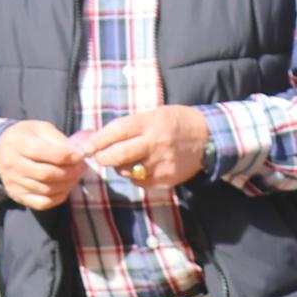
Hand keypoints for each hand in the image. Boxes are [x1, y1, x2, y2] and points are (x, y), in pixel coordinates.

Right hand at [0, 120, 86, 210]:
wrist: (0, 149)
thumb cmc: (27, 136)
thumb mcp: (40, 128)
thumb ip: (57, 139)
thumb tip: (76, 154)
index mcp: (19, 143)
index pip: (43, 152)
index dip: (66, 156)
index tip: (79, 156)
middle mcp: (12, 164)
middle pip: (46, 174)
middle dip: (69, 172)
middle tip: (81, 168)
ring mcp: (13, 182)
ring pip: (46, 190)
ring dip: (66, 185)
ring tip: (75, 176)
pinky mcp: (16, 195)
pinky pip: (41, 203)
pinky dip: (57, 198)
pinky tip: (64, 188)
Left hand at [75, 104, 211, 192]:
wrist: (207, 137)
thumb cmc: (175, 122)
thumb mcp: (153, 114)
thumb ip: (130, 126)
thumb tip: (100, 139)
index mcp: (149, 122)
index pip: (116, 132)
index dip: (98, 141)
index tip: (88, 145)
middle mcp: (154, 143)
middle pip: (117, 156)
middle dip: (102, 157)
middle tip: (99, 156)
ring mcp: (161, 163)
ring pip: (127, 171)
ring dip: (120, 167)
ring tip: (127, 159)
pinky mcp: (166, 179)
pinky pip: (140, 181)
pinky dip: (135, 176)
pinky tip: (142, 166)